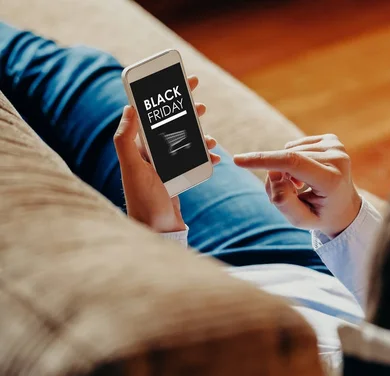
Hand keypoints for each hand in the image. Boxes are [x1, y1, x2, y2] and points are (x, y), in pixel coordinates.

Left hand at [113, 76, 219, 232]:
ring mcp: (165, 166)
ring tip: (209, 136)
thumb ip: (126, 138)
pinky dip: (206, 157)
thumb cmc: (143, 201)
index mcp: (139, 147)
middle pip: (171, 125)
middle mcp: (150, 154)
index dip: (164, 96)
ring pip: (185, 141)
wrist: (156, 230)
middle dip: (186, 112)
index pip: (151, 114)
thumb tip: (129, 107)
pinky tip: (215, 157)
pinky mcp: (177, 178)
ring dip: (199, 135)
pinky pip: (194, 161)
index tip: (178, 82)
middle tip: (199, 102)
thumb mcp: (132, 168)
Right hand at [234, 134, 361, 236]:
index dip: (263, 160)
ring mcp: (337, 146)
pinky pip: (297, 146)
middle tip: (290, 193)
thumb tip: (273, 172)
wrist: (345, 207)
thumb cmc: (320, 215)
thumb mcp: (300, 220)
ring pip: (290, 152)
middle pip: (288, 160)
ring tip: (301, 186)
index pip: (292, 163)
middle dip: (277, 175)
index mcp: (332, 180)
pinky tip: (307, 173)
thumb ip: (282, 200)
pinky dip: (294, 160)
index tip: (239, 160)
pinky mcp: (332, 140)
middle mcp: (338, 158)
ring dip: (287, 169)